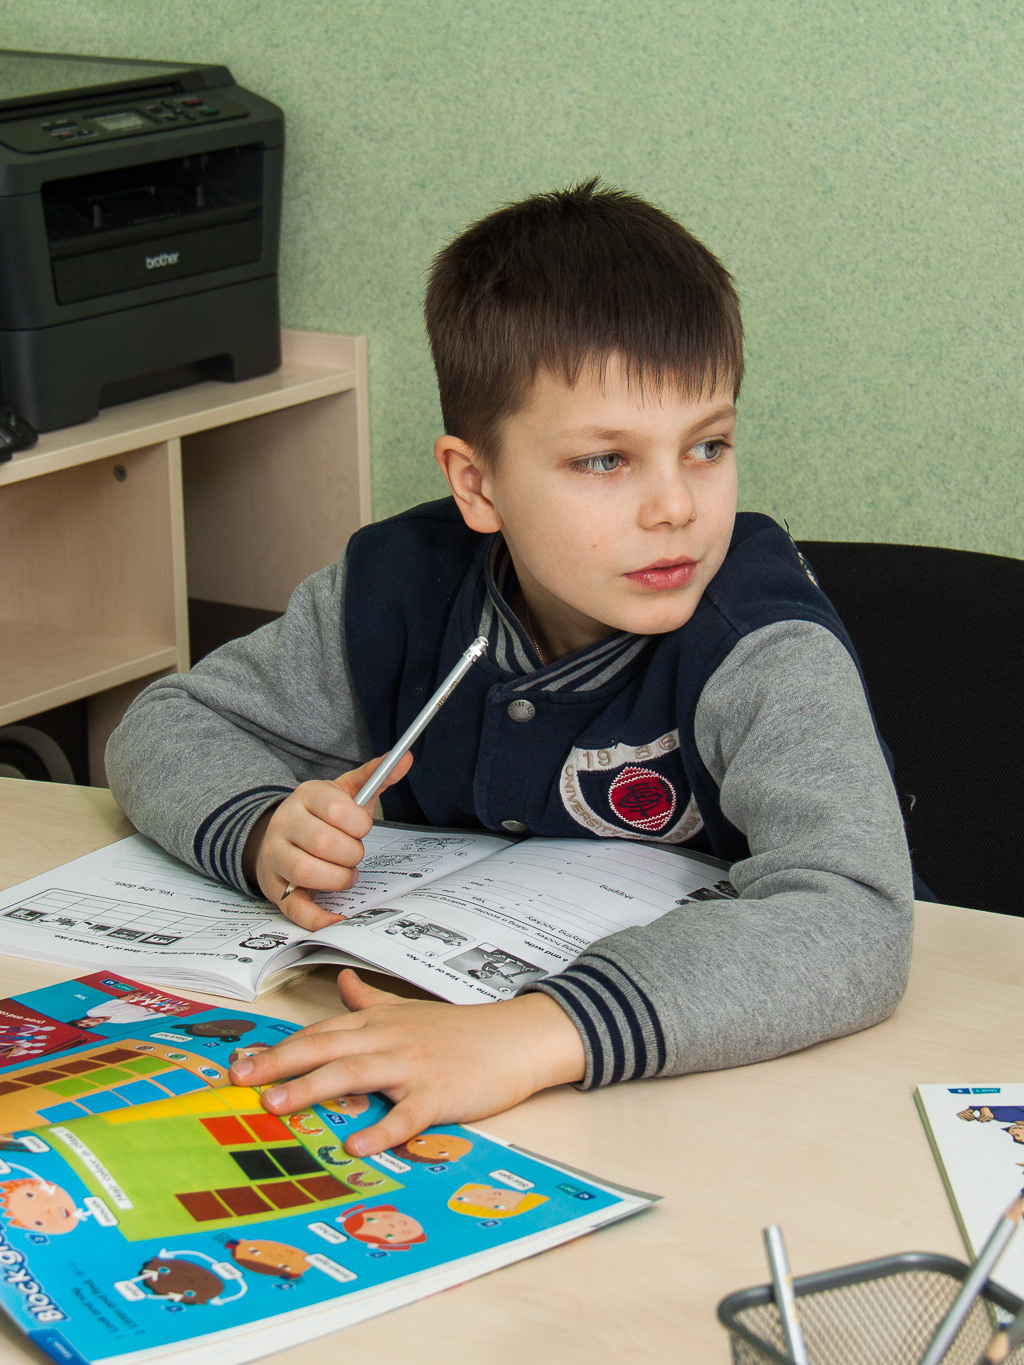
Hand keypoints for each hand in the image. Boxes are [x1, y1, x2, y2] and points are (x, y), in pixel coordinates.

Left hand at [228, 969, 586, 1153]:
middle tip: (241, 1080)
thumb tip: (339, 980)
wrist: (516, 1038)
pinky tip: (358, 1144)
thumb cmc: (461, 1030)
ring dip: (313, 1088)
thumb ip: (370, 1001)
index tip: (241, 1062)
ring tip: (277, 1105)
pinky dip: (382, 1129)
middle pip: (326, 1048)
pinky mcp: (440, 1094)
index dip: (280, 1048)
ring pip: (355, 1074)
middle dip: (280, 1063)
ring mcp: (413, 1066)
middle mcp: (388, 1040)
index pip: (320, 1033)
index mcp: (379, 1022)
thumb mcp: (409, 1010)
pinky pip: (407, 1114)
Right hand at [243, 752, 412, 929]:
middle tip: (354, 855)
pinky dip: (319, 918)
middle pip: (324, 842)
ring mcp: (275, 856)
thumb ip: (375, 776)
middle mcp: (285, 823)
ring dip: (337, 878)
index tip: (361, 829)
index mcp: (306, 796)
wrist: (276, 835)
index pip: (337, 808)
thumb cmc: (320, 816)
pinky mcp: (275, 888)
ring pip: (307, 871)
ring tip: (345, 875)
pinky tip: (338, 917)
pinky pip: (294, 908)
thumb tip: (406, 758)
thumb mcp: (344, 791)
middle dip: (351, 854)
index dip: (359, 824)